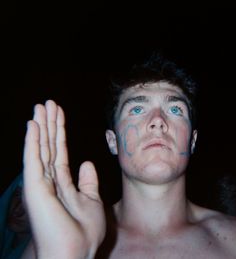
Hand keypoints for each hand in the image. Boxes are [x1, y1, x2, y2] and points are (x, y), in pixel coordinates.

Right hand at [23, 100, 105, 258]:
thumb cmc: (84, 231)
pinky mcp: (35, 187)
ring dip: (40, 126)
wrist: (76, 251)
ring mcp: (40, 183)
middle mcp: (49, 180)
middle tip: (48, 102)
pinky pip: (34, 159)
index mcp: (62, 183)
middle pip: (49, 146)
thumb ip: (88, 181)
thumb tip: (86, 163)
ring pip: (40, 148)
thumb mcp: (91, 200)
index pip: (60, 151)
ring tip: (40, 106)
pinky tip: (33, 124)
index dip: (60, 132)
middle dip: (49, 124)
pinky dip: (32, 141)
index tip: (59, 113)